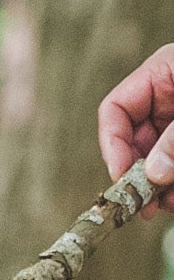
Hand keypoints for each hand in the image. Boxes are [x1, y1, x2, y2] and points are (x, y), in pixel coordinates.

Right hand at [98, 44, 173, 205]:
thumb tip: (152, 174)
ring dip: (157, 186)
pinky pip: (172, 164)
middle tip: (141, 204)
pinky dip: (172, 186)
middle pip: (133, 139)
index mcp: (161, 73)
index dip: (112, 144)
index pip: (115, 109)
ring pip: (155, 157)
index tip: (121, 177)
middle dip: (137, 174)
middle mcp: (166, 97)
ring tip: (164, 206)